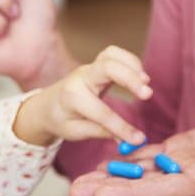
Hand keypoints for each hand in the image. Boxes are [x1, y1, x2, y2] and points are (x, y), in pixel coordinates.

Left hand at [13, 46, 152, 145]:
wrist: (47, 105)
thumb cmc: (61, 120)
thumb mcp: (76, 132)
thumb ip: (102, 132)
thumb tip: (130, 141)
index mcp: (72, 98)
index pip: (101, 112)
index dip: (121, 126)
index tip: (138, 138)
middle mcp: (81, 78)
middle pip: (107, 68)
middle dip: (130, 79)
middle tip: (148, 95)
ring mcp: (89, 68)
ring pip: (111, 55)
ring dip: (132, 65)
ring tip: (146, 83)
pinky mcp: (97, 64)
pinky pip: (115, 54)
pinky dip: (130, 61)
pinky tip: (140, 77)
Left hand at [70, 119, 194, 195]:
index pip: (154, 189)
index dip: (126, 190)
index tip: (98, 194)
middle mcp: (183, 178)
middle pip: (138, 184)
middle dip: (106, 187)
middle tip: (74, 192)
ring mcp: (181, 165)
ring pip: (138, 171)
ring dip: (110, 175)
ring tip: (80, 180)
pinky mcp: (182, 150)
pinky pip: (150, 155)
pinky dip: (128, 157)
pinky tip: (106, 159)